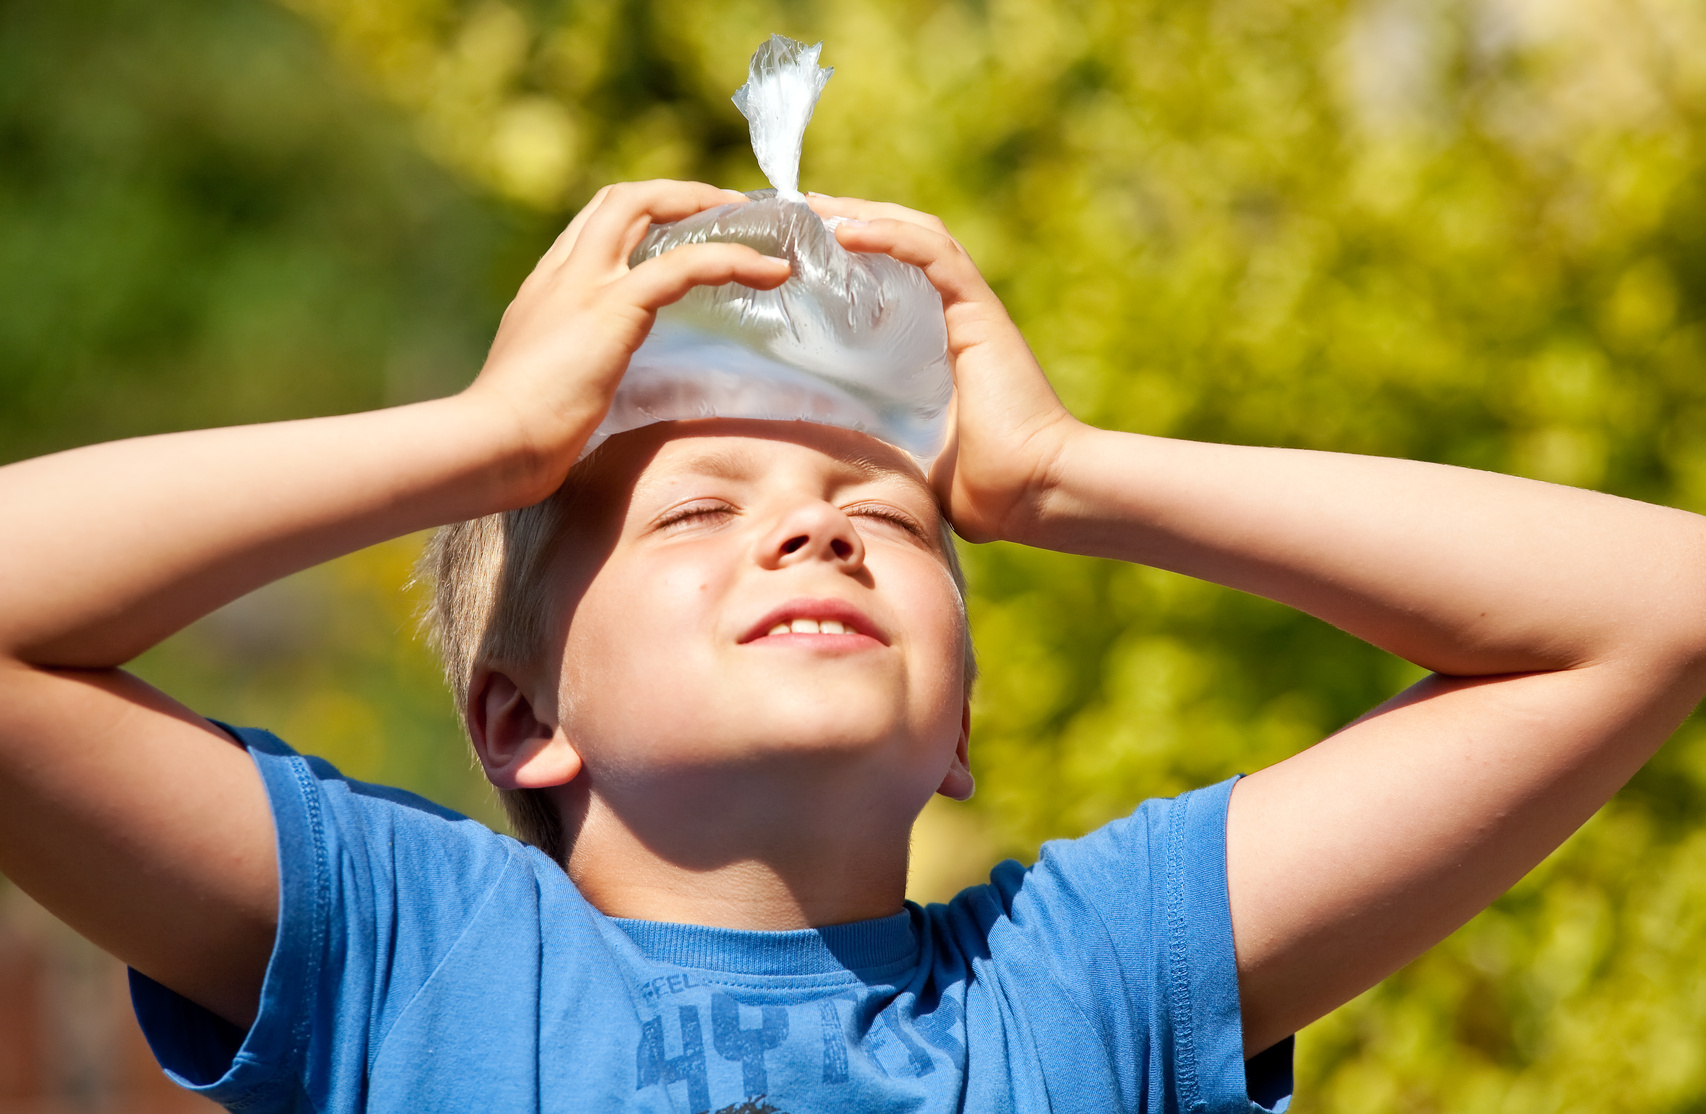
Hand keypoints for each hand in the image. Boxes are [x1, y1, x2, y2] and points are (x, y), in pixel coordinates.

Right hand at [467, 180, 791, 501]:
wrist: (492, 444)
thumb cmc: (513, 436)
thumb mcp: (548, 386)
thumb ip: (574, 369)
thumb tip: (601, 388)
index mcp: (545, 289)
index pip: (594, 227)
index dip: (644, 217)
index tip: (684, 230)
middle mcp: (563, 273)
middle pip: (619, 199)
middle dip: (677, 194)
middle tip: (726, 210)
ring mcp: (585, 284)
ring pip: (647, 207)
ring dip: (706, 207)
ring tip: (757, 229)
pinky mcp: (613, 308)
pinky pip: (683, 265)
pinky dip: (730, 260)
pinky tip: (770, 272)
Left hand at [808, 195, 1080, 543]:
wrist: (1034, 495)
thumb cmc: (983, 490)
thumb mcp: (909, 453)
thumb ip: (877, 439)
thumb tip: (826, 454)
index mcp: (942, 344)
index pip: (898, 276)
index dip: (855, 253)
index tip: (803, 247)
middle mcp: (959, 317)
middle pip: (904, 242)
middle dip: (852, 218)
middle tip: (799, 211)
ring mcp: (973, 311)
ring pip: (919, 234)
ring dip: (866, 214)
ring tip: (815, 207)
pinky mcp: (980, 313)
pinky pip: (935, 254)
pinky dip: (891, 235)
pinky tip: (846, 231)